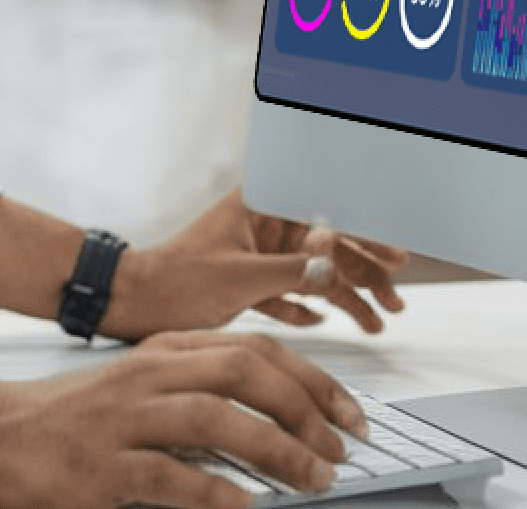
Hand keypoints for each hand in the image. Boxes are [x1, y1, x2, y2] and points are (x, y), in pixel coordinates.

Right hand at [0, 332, 363, 507]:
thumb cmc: (70, 420)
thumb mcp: (138, 387)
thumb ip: (198, 389)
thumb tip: (278, 418)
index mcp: (161, 354)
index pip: (254, 350)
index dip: (313, 381)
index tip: (350, 415)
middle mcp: (146, 378)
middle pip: (244, 372)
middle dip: (305, 409)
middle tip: (338, 450)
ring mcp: (121, 421)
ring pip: (215, 418)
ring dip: (276, 450)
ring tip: (311, 478)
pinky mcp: (98, 469)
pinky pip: (168, 474)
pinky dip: (214, 491)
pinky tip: (244, 506)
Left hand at [105, 191, 409, 340]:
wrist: (131, 304)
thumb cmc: (174, 281)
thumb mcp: (242, 277)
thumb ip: (294, 271)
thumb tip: (336, 265)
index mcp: (261, 206)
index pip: (327, 215)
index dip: (365, 236)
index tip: (395, 258)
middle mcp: (262, 224)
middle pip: (327, 247)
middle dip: (364, 273)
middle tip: (394, 298)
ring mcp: (255, 253)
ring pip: (312, 274)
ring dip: (344, 297)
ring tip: (374, 321)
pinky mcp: (246, 281)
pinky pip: (288, 293)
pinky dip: (306, 308)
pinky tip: (323, 320)